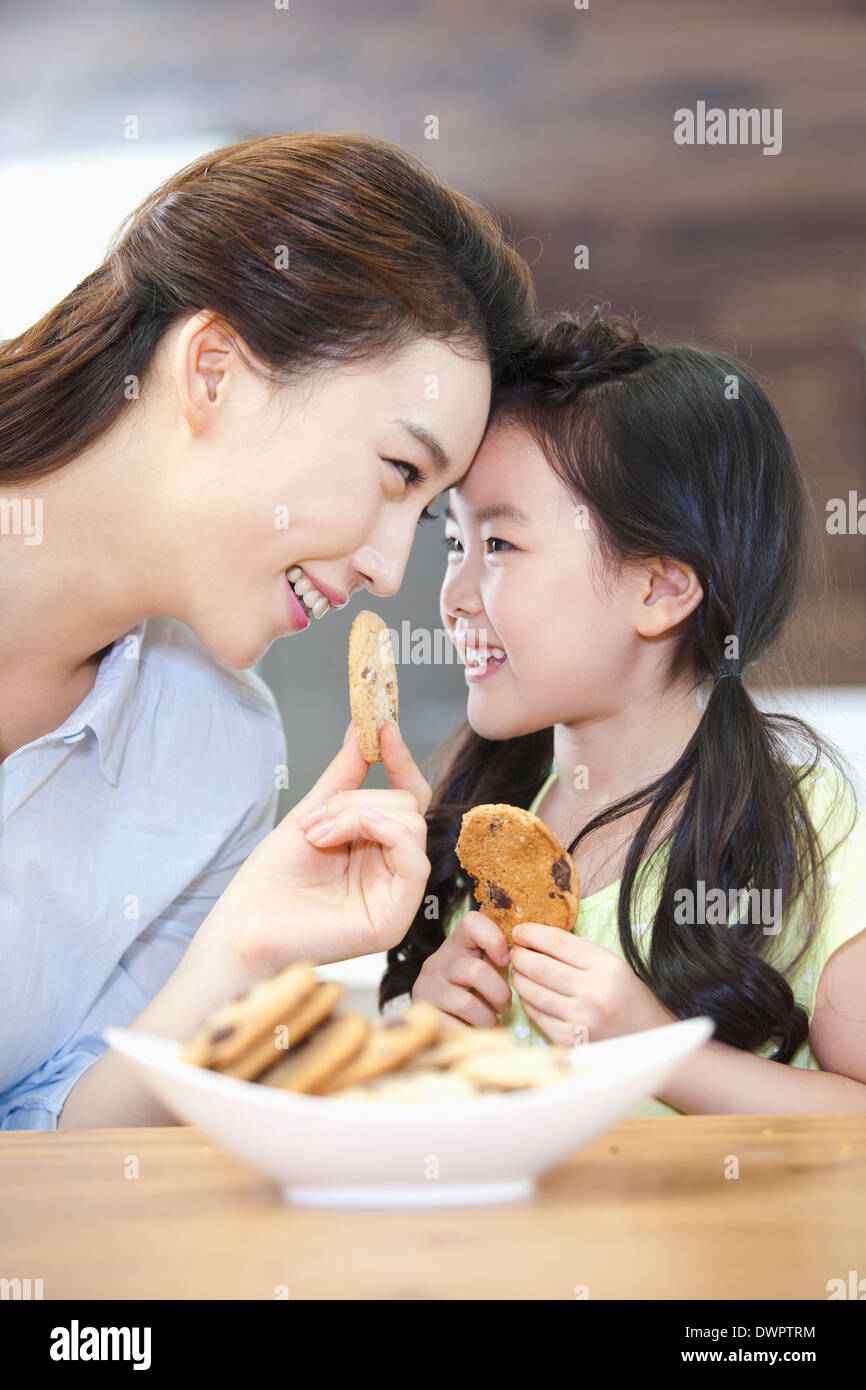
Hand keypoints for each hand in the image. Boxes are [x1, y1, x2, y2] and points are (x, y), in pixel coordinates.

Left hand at [197, 720, 432, 982]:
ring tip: (316, 833)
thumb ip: (344, 776)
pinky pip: (413, 857)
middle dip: (360, 798)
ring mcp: (396, 897)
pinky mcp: (395, 918)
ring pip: (411, 824)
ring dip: (359, 813)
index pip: (407, 800)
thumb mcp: (310, 814)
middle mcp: (391, 873)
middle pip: (408, 807)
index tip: (383, 727)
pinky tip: (341, 835)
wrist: (243, 926)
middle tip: (316, 816)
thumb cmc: (270, 882)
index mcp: (376, 852)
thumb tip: (363, 729)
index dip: (400, 762)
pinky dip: (379, 829)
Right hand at [411, 910, 511, 1026]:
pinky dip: (471, 1033)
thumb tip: (528, 959)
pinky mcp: (424, 1015)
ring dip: (487, 1019)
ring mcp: (427, 988)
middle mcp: (437, 962)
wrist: (433, 1021)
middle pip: (476, 971)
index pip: (472, 922)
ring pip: (466, 1003)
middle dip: (499, 994)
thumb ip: (500, 960)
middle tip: (504, 1006)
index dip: (494, 939)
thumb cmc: (470, 992)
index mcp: (456, 945)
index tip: (505, 961)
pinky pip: (454, 1027)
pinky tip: (473, 1031)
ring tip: (491, 1023)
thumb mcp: (484, 969)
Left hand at [509, 923, 675, 1045]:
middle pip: (538, 966)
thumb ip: (578, 953)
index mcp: (606, 965)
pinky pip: (537, 1015)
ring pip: (532, 991)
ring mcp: (581, 1018)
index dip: (531, 933)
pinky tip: (529, 995)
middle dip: (519, 956)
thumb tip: (535, 940)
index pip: (556, 942)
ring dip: (519, 979)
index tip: (519, 931)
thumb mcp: (612, 966)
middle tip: (515, 952)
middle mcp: (593, 991)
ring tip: (519, 972)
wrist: (650, 1039)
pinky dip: (527, 1002)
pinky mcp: (570, 1040)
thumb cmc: (628, 998)